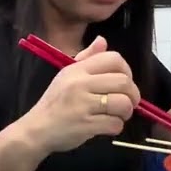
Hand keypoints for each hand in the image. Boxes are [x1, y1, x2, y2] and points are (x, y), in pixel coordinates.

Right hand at [21, 36, 141, 152]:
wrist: (37, 129)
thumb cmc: (55, 102)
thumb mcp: (67, 75)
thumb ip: (87, 59)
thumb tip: (102, 40)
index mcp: (77, 69)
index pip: (114, 59)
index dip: (127, 70)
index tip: (124, 83)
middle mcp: (80, 83)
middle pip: (123, 82)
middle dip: (133, 95)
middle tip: (129, 102)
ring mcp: (83, 105)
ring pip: (122, 103)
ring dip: (126, 112)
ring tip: (119, 115)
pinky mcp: (86, 125)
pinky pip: (115, 124)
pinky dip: (116, 127)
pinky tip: (108, 126)